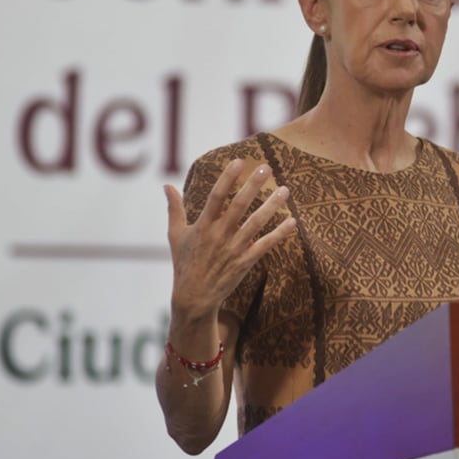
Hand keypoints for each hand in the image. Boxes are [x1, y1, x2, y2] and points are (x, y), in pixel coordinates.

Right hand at [164, 160, 296, 322]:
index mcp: (202, 226)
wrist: (194, 297)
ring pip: (256, 223)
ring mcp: (233, 249)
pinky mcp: (245, 262)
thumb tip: (166, 185)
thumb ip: (174, 209)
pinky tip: (292, 221)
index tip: (238, 162)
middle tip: (266, 168)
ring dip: (271, 206)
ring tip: (285, 189)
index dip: (227, 179)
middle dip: (253, 186)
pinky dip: (279, 234)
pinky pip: (265, 245)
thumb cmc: (184, 263)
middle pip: (239, 206)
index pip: (216, 197)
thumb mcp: (175, 235)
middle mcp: (219, 235)